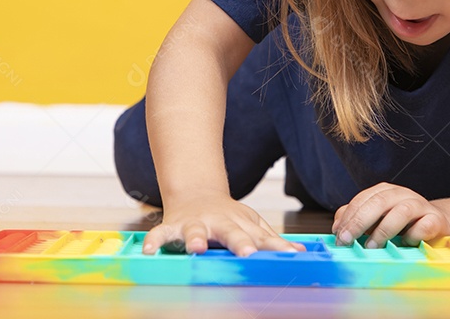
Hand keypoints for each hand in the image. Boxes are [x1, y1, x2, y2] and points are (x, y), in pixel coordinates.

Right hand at [142, 192, 306, 256]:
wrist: (197, 192)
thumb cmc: (228, 216)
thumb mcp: (251, 224)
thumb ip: (272, 240)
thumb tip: (300, 253)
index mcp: (241, 224)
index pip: (262, 238)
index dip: (275, 247)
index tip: (290, 257)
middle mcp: (220, 223)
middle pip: (232, 232)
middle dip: (240, 242)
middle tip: (247, 253)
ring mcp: (196, 223)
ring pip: (196, 230)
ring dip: (196, 238)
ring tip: (196, 248)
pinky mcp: (173, 225)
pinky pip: (161, 234)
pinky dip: (154, 240)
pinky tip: (149, 252)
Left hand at [332, 182, 449, 248]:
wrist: (436, 223)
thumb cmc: (402, 223)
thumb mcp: (376, 219)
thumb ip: (355, 219)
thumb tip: (337, 227)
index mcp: (384, 192)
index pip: (362, 199)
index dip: (348, 217)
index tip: (338, 235)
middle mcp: (401, 194)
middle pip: (379, 202)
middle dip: (360, 221)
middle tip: (347, 239)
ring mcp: (420, 205)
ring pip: (402, 211)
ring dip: (384, 229)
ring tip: (371, 246)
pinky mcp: (436, 219)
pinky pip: (425, 225)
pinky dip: (414, 235)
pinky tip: (406, 244)